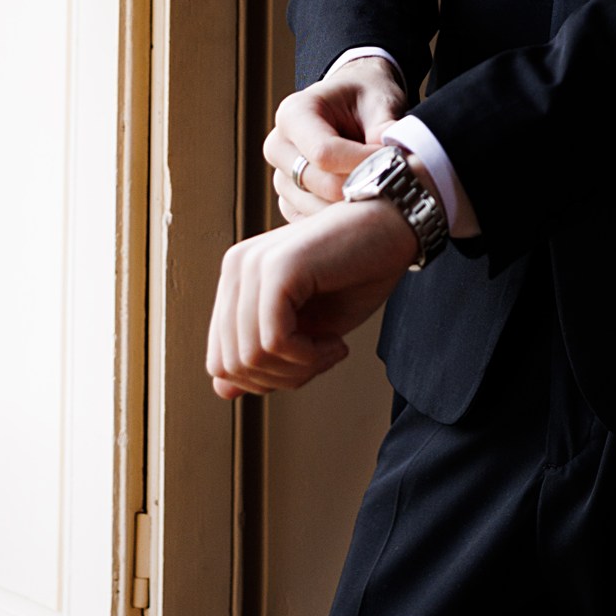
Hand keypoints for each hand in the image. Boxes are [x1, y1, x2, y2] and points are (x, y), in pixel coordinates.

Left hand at [206, 198, 415, 397]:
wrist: (397, 226)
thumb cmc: (358, 273)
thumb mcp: (306, 326)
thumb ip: (261, 352)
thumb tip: (223, 390)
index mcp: (237, 280)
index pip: (219, 361)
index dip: (264, 380)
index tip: (307, 363)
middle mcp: (236, 268)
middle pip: (229, 365)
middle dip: (282, 378)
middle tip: (323, 358)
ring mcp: (253, 265)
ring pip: (251, 357)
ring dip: (299, 369)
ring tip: (333, 348)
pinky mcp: (278, 268)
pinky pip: (275, 341)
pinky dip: (309, 357)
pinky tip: (337, 343)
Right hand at [265, 58, 407, 222]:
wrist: (350, 105)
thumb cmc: (364, 99)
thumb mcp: (379, 100)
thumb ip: (386, 125)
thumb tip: (395, 150)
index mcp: (293, 114)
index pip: (324, 153)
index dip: (363, 163)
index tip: (396, 162)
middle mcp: (278, 147)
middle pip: (321, 185)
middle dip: (363, 185)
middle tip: (397, 179)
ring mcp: (280, 177)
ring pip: (318, 209)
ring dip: (356, 203)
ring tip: (383, 186)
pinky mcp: (289, 200)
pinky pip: (314, 221)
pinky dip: (344, 218)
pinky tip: (366, 199)